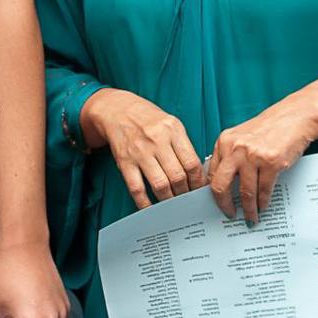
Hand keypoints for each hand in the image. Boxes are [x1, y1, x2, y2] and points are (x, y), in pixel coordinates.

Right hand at [79, 88, 205, 208]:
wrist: (117, 109)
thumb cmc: (147, 118)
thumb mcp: (171, 123)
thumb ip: (183, 145)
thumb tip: (197, 173)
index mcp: (173, 130)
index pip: (192, 163)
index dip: (199, 182)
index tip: (200, 191)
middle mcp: (157, 140)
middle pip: (178, 176)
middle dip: (185, 194)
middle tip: (187, 200)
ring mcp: (140, 152)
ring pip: (160, 185)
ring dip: (169, 200)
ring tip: (173, 204)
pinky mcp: (125, 162)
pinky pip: (137, 188)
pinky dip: (145, 203)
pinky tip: (151, 208)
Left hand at [207, 90, 317, 224]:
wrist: (295, 116)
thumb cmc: (270, 129)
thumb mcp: (242, 137)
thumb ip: (231, 155)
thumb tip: (223, 184)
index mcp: (224, 141)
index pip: (211, 174)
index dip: (213, 194)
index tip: (217, 205)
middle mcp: (235, 148)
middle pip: (221, 186)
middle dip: (225, 205)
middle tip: (230, 215)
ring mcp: (253, 155)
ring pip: (245, 192)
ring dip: (249, 209)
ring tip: (251, 217)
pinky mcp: (271, 162)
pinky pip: (263, 190)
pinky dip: (263, 202)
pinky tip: (263, 207)